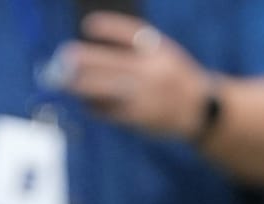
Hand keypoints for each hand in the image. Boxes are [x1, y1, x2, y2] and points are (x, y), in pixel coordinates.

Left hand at [59, 12, 212, 140]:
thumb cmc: (173, 78)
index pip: (133, 34)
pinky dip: (94, 106)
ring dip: (82, 85)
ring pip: (107, 89)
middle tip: (63, 57)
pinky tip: (84, 102)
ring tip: (63, 81)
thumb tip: (94, 51)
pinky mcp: (139, 118)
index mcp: (161, 51)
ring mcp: (146, 96)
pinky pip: (110, 111)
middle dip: (86, 60)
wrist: (200, 111)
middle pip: (113, 63)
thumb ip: (138, 50)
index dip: (109, 28)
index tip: (88, 25)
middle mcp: (153, 72)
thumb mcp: (165, 55)